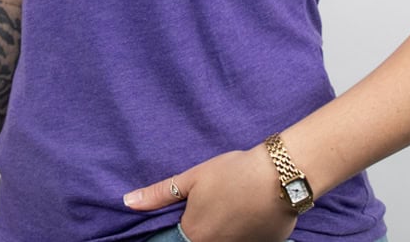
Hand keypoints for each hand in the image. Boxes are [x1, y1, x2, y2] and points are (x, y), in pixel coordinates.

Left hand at [123, 145, 299, 241]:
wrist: (281, 177)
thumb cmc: (234, 174)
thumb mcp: (193, 178)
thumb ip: (160, 194)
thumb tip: (128, 202)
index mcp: (195, 236)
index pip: (176, 241)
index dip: (179, 229)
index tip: (187, 217)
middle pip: (203, 240)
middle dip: (204, 227)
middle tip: (217, 205)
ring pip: (226, 240)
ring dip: (225, 229)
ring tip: (234, 206)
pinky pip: (248, 241)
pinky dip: (246, 231)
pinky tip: (252, 211)